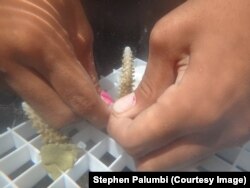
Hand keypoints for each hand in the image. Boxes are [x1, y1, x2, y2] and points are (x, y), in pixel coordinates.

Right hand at [0, 0, 108, 127]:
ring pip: (40, 108)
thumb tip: (93, 92)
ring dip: (59, 104)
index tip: (107, 121)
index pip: (77, 97)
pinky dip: (43, 94)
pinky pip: (27, 95)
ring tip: (68, 88)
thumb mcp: (73, 19)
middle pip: (56, 115)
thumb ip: (85, 60)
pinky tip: (48, 78)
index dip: (96, 114)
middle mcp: (13, 65)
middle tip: (88, 104)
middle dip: (76, 114)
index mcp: (38, 47)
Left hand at [108, 0, 249, 170]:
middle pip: (155, 164)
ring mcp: (232, 137)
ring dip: (157, 144)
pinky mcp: (240, 132)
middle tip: (132, 117)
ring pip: (176, 161)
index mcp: (194, 108)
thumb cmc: (222, 14)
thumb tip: (127, 112)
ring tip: (154, 114)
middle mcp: (215, 133)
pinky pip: (197, 149)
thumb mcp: (170, 37)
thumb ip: (147, 82)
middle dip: (135, 143)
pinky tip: (179, 113)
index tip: (117, 113)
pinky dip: (179, 139)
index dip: (118, 130)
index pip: (138, 142)